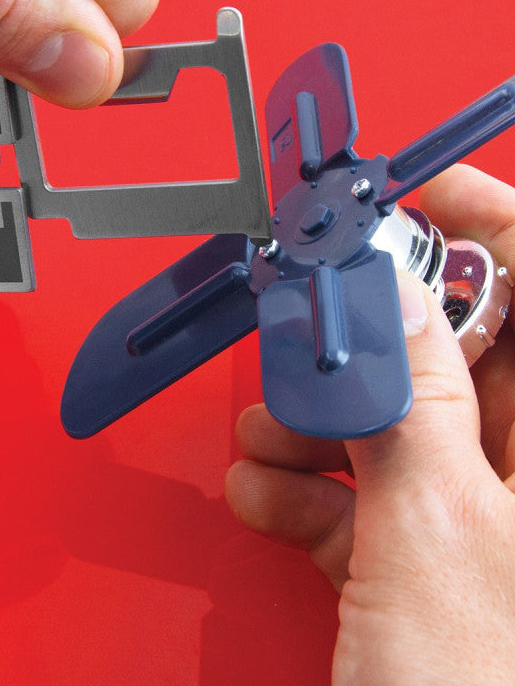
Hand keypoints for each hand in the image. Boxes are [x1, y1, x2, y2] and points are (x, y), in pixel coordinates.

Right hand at [226, 164, 514, 683]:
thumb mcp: (440, 538)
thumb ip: (406, 401)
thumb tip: (372, 295)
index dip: (481, 224)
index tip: (405, 193)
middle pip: (459, 351)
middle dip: (367, 334)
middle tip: (303, 320)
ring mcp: (490, 525)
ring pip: (401, 422)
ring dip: (319, 417)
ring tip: (271, 430)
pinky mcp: (432, 565)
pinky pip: (372, 491)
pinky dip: (309, 483)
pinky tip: (269, 492)